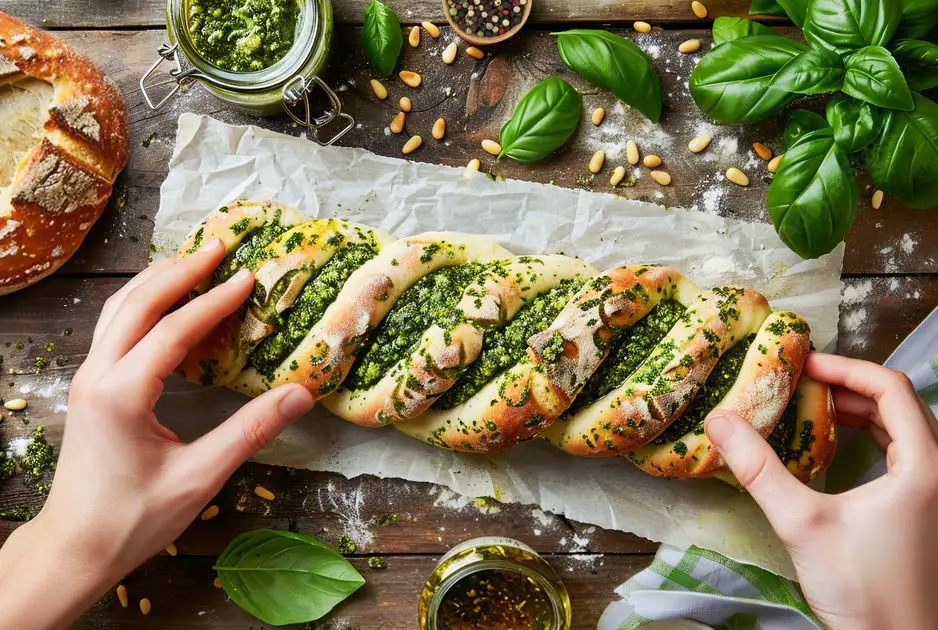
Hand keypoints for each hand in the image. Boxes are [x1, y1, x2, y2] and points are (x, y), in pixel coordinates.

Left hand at [0, 239, 314, 627]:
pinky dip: (143, 305)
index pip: (174, 330)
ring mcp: (87, 380)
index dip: (215, 300)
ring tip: (194, 261)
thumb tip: (300, 394)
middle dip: (180, 270)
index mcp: (122, 394)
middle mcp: (97, 376)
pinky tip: (167, 306)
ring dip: (157, 281)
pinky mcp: (89, 388)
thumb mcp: (199, 477)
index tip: (248, 277)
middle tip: (219, 246)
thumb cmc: (133, 519)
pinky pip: (113, 328)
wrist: (74, 547)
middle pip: (137, 302)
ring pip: (118, 310)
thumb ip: (250, 430)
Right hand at [705, 352, 937, 629]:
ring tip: (815, 406)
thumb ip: (759, 469)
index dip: (845, 367)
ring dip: (861, 411)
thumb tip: (719, 421)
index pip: (891, 388)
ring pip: (906, 428)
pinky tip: (838, 447)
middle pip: (900, 403)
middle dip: (849, 386)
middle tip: (803, 382)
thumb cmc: (861, 589)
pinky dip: (873, 438)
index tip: (804, 364)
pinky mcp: (928, 512)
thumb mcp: (801, 524)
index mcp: (926, 466)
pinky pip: (907, 454)